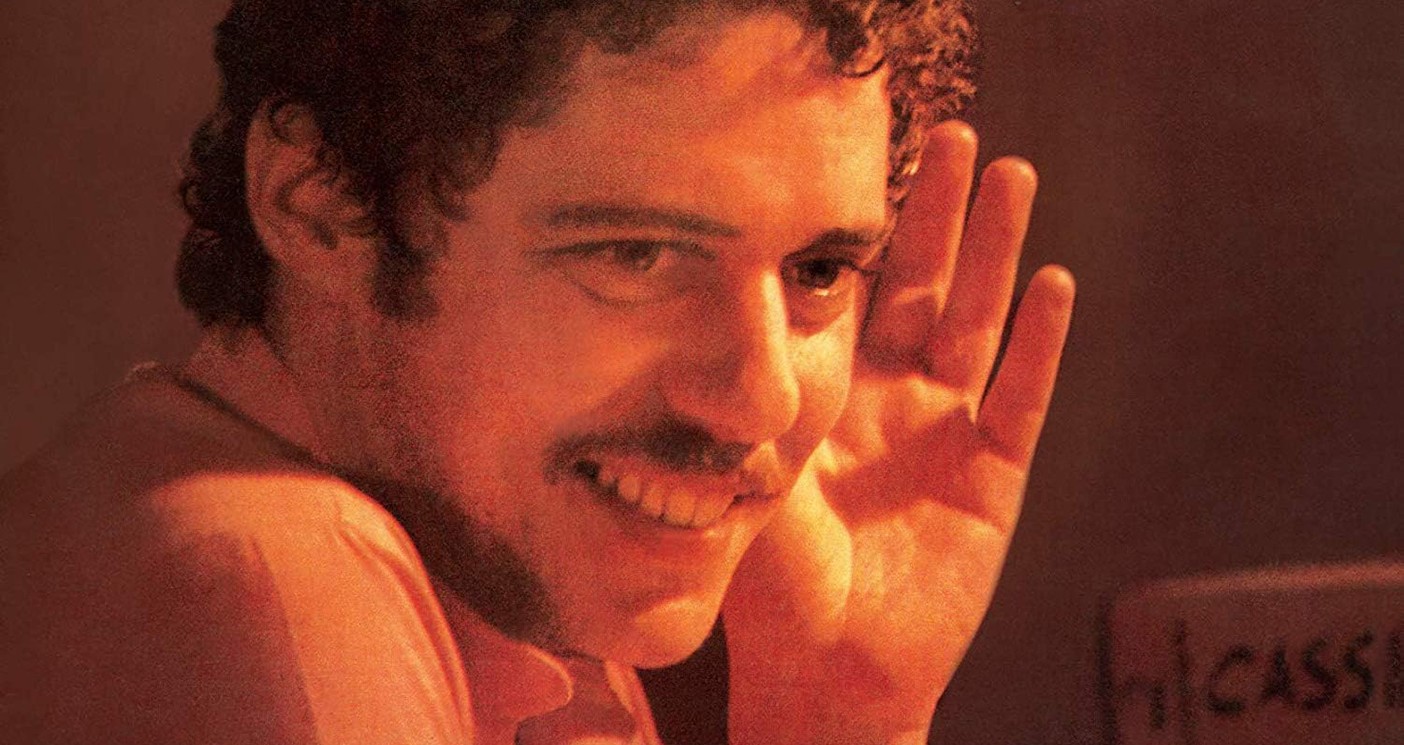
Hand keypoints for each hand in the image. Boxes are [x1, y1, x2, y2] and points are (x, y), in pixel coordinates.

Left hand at [723, 121, 1075, 743]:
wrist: (831, 670)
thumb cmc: (777, 584)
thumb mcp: (758, 479)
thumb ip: (759, 403)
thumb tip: (737, 310)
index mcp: (829, 396)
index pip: (854, 294)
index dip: (865, 230)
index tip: (872, 160)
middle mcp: (891, 401)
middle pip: (922, 286)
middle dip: (938, 213)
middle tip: (956, 137)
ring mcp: (946, 432)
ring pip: (976, 320)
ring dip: (993, 251)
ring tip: (1013, 176)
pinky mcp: (994, 475)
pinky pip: (1020, 396)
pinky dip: (1039, 342)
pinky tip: (1052, 282)